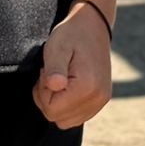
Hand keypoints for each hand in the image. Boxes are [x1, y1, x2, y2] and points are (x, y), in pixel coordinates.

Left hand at [33, 1, 113, 128]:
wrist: (93, 24)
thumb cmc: (71, 34)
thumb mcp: (57, 47)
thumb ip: (54, 68)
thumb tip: (55, 86)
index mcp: (87, 87)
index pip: (51, 111)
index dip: (42, 92)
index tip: (48, 71)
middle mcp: (98, 97)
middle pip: (58, 118)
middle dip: (49, 99)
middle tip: (53, 74)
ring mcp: (102, 100)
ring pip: (66, 121)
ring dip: (58, 104)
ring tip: (61, 79)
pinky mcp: (101, 99)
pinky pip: (77, 116)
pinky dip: (68, 105)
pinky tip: (69, 85)